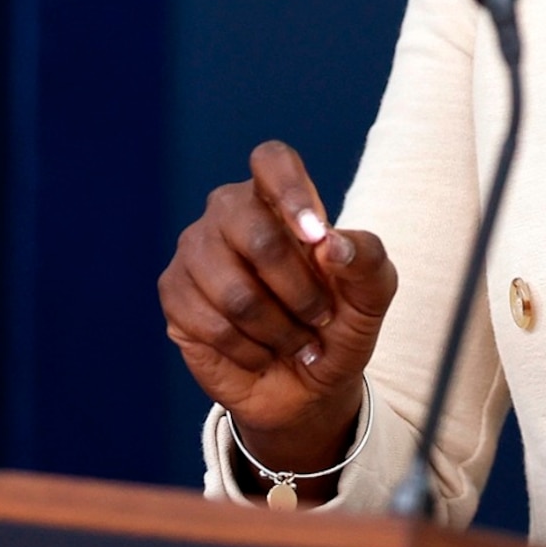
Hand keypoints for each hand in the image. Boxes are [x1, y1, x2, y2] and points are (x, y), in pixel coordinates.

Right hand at [159, 141, 397, 481]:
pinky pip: (211, 324)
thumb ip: (367, 260)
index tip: (316, 236)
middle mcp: (228, 213)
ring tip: (294, 342)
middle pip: (256, 234)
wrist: (305, 386)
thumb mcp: (371, 296)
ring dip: (278, 330)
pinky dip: (249, 350)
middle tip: (320, 320)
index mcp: (277, 198)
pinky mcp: (173, 292)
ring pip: (234, 291)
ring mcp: (194, 250)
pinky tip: (260, 352)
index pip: (271, 161)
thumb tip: (330, 244)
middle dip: (299, 291)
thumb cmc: (338, 326)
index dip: (292, 193)